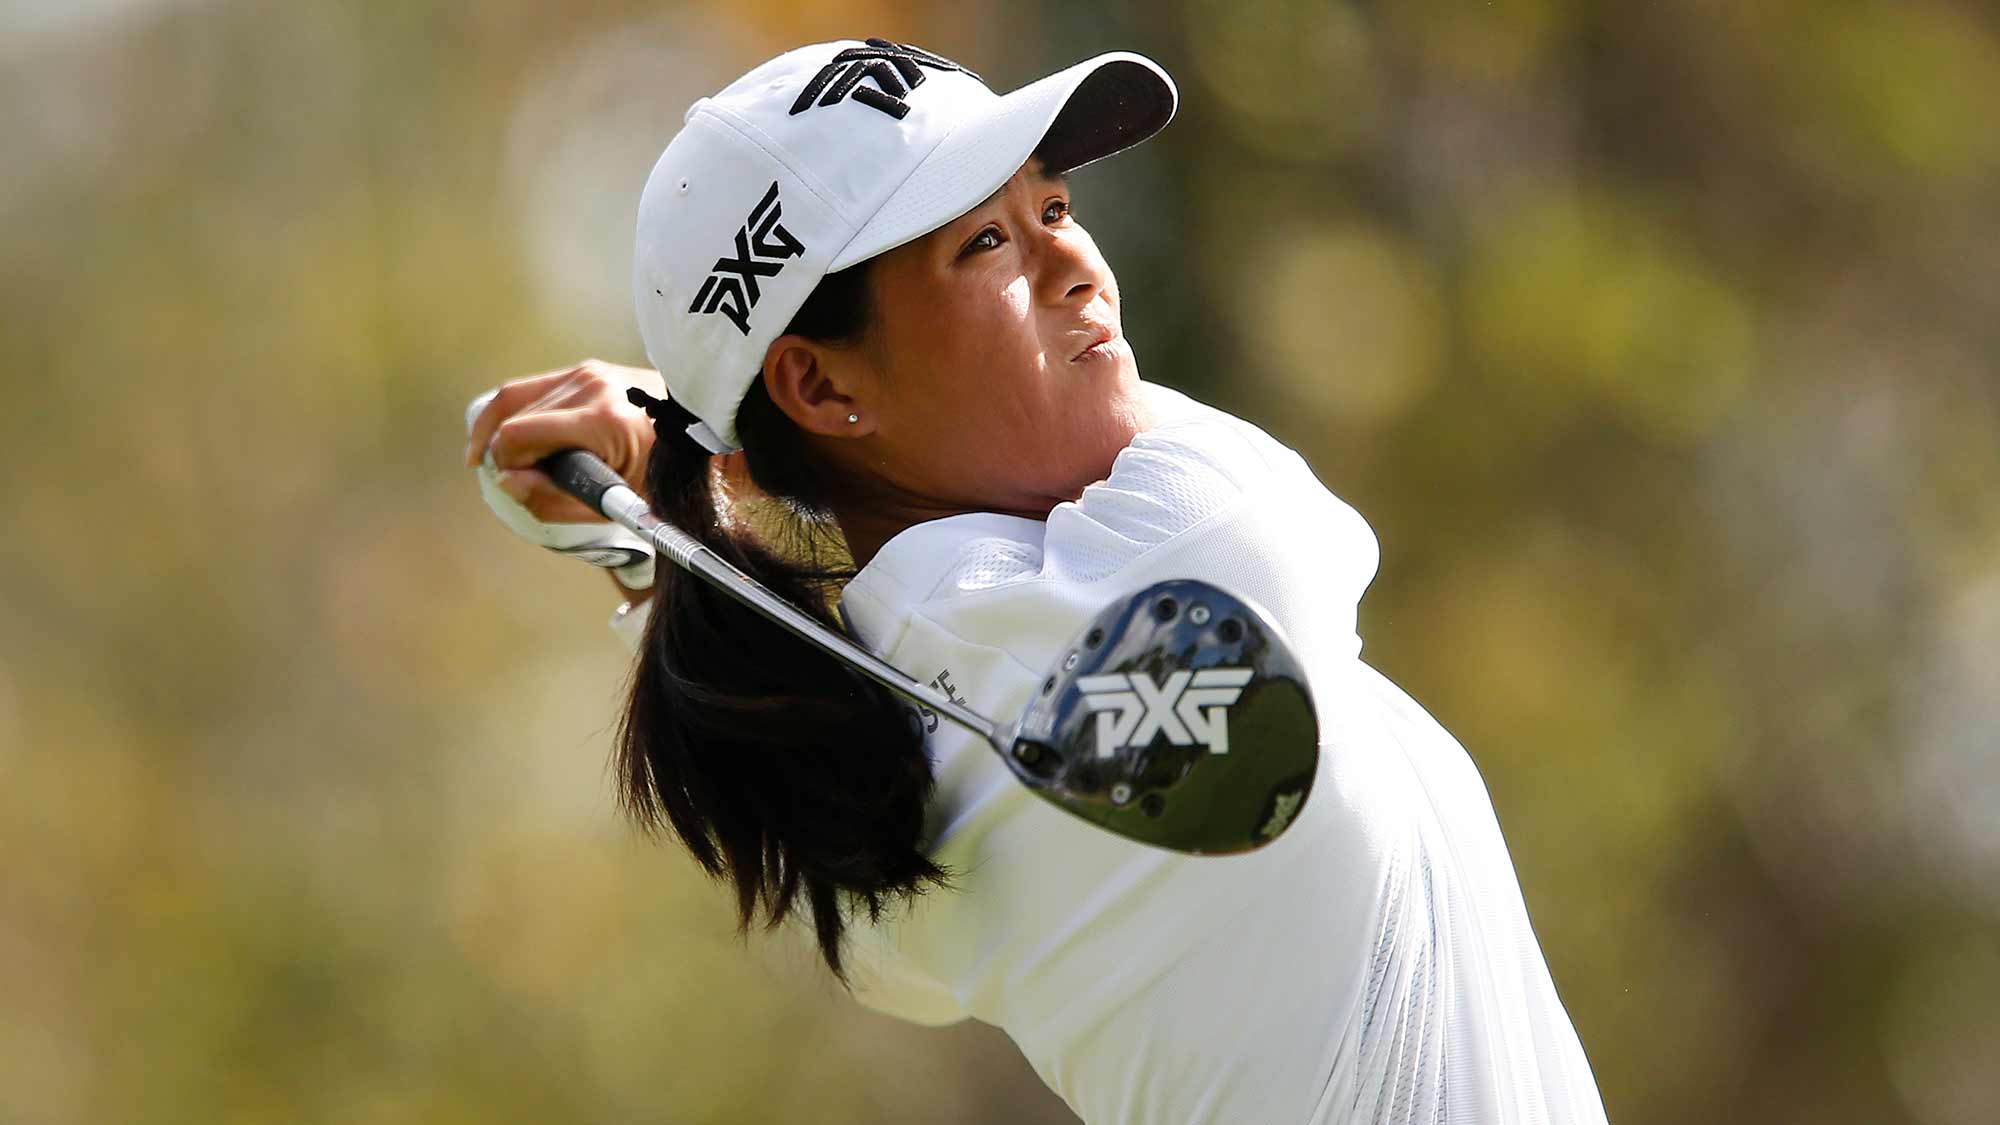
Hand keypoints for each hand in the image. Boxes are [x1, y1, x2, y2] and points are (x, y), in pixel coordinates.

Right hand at [464, 358, 665, 522]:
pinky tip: (514, 438)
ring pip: (515, 398)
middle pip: (511, 417)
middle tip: (523, 479)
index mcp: (602, 420)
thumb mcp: (616, 504)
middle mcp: (592, 386)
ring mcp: (588, 372)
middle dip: (507, 453)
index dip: (508, 466)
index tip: (524, 486)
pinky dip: (517, 413)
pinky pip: (533, 389)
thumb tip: (507, 483)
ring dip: (507, 432)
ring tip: (515, 463)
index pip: (518, 435)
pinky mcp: (587, 369)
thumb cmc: (666, 474)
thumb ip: (555, 500)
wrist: (705, 433)